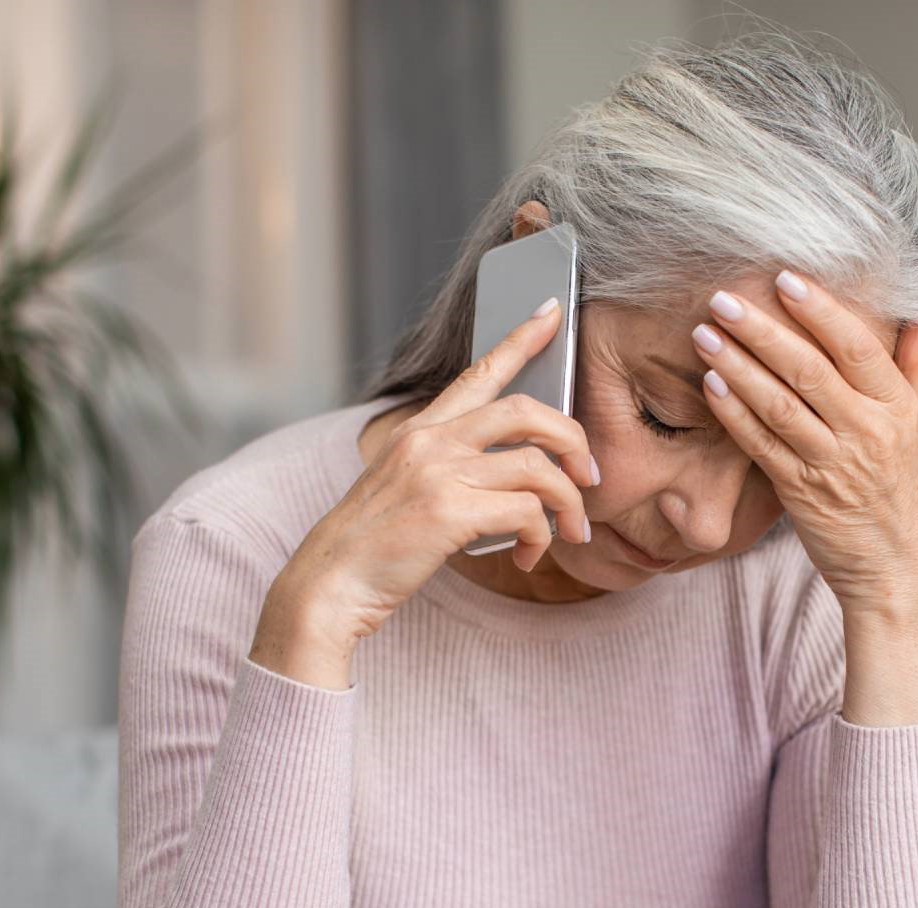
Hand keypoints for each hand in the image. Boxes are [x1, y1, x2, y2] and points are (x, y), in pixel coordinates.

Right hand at [251, 298, 599, 687]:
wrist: (328, 584)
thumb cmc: (372, 546)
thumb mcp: (405, 488)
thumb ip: (449, 468)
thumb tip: (512, 477)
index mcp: (420, 430)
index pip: (479, 372)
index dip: (521, 340)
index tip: (552, 313)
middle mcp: (430, 441)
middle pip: (528, 412)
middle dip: (573, 441)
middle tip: (589, 477)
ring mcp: (438, 474)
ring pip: (538, 467)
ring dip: (568, 504)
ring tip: (570, 533)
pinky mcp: (449, 512)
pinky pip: (527, 513)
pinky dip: (541, 537)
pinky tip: (529, 557)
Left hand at [693, 271, 917, 615]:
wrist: (899, 569)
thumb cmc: (909, 493)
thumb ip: (916, 368)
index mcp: (899, 409)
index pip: (858, 348)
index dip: (820, 311)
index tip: (785, 279)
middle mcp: (868, 433)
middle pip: (810, 371)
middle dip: (763, 331)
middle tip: (724, 299)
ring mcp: (832, 464)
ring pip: (780, 406)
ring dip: (738, 367)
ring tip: (705, 335)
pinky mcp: (801, 493)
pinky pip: (762, 447)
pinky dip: (735, 414)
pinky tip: (711, 385)